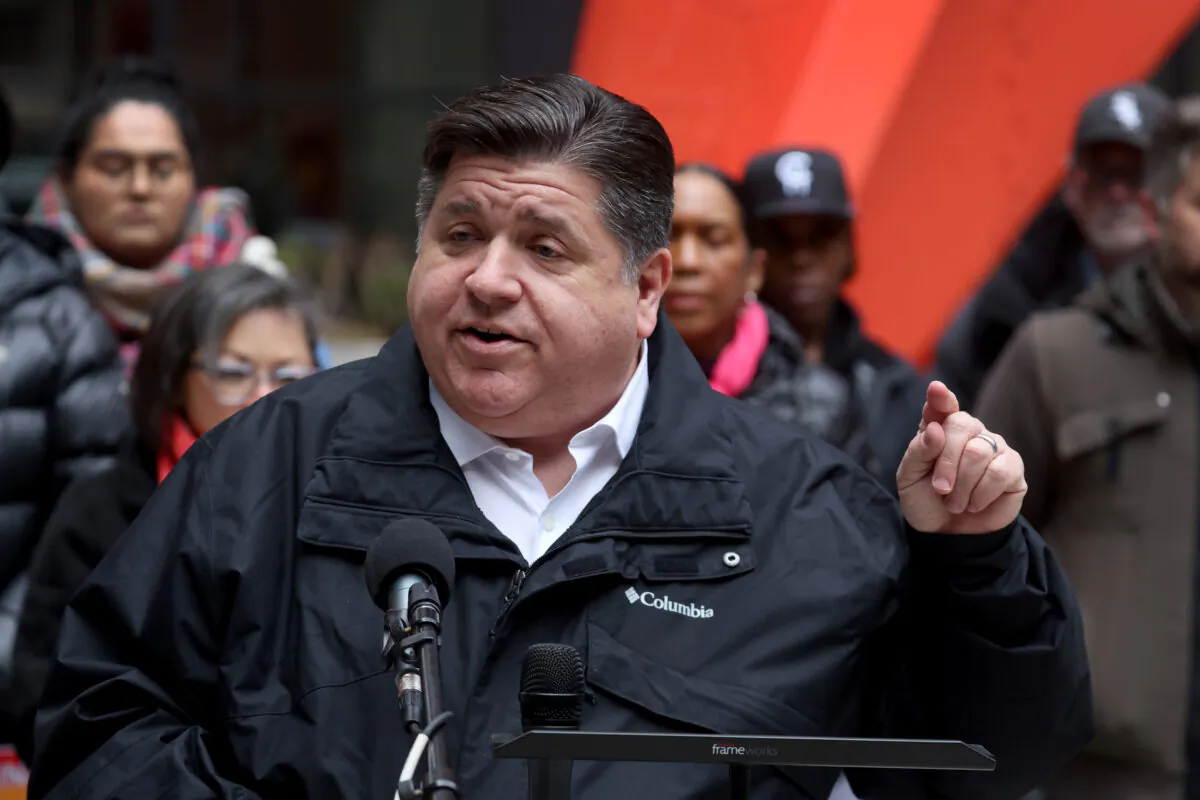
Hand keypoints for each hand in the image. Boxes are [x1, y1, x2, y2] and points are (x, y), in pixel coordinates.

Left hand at [896, 381, 1026, 533]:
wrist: (946, 534)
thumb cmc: (926, 500)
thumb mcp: (909, 478)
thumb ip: (919, 451)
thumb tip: (935, 430)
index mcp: (940, 428)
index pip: (943, 405)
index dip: (941, 398)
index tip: (936, 391)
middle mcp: (969, 431)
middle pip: (961, 425)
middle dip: (946, 461)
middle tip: (940, 489)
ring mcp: (993, 447)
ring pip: (979, 451)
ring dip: (962, 484)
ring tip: (954, 502)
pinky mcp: (1013, 468)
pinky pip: (1000, 471)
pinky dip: (981, 493)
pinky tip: (973, 504)